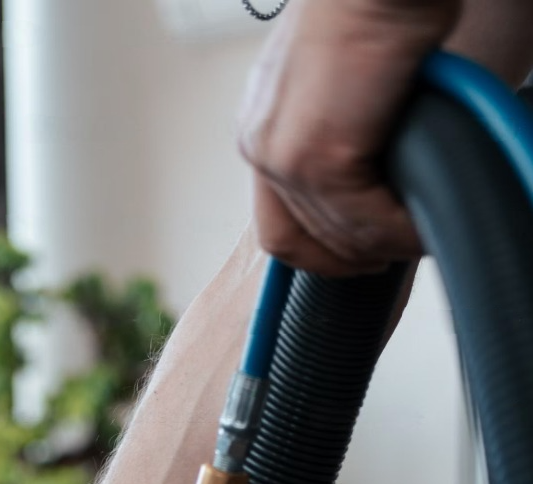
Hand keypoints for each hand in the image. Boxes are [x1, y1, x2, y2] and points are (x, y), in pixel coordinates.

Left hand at [238, 0, 460, 273]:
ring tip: (419, 237)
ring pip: (337, 234)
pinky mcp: (319, 157)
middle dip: (353, 256)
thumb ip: (340, 129)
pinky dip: (399, 230)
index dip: (320, 254)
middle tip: (397, 251)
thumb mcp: (339, 84)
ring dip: (384, 243)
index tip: (361, 255)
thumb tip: (370, 172)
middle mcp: (262, 147)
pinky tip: (423, 225)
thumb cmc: (372, 9)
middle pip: (300, 241)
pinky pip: (365, 220)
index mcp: (262, 131)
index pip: (277, 225)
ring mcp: (285, 156)